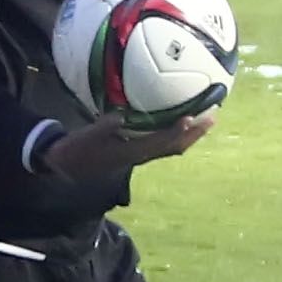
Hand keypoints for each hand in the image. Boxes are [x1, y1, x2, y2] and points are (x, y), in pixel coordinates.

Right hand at [45, 109, 215, 181]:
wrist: (69, 167)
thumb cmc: (78, 150)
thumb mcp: (88, 136)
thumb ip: (106, 126)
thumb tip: (122, 114)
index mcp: (131, 152)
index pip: (160, 142)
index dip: (177, 131)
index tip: (191, 117)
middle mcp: (141, 156)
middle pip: (174, 147)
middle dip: (194, 134)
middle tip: (213, 117)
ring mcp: (140, 156)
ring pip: (172, 148)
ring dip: (191, 136)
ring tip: (207, 120)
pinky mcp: (137, 153)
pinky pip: (164, 145)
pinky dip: (177, 135)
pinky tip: (183, 124)